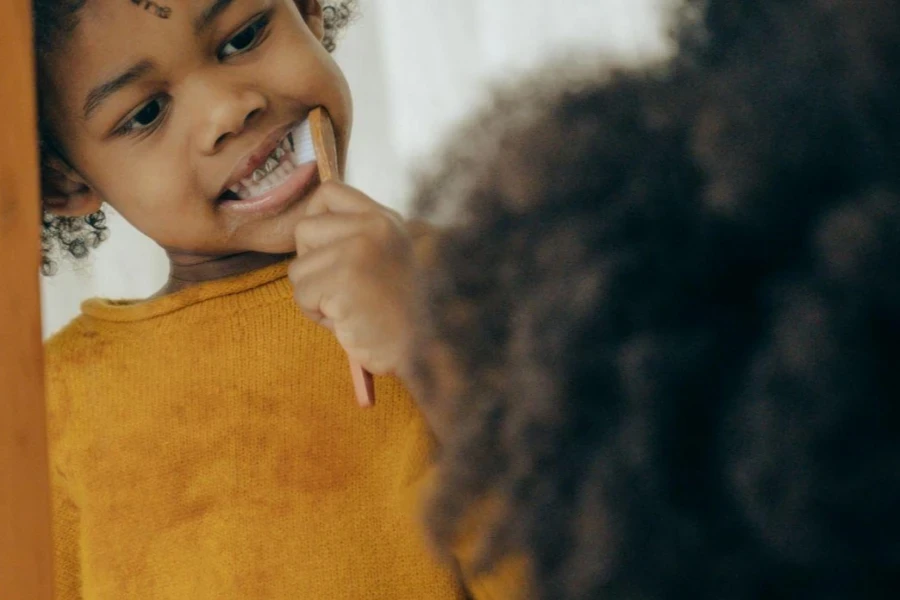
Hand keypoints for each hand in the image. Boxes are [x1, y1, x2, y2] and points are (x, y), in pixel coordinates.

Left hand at [288, 182, 415, 375]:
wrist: (420, 351)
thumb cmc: (394, 312)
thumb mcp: (382, 258)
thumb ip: (353, 236)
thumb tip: (306, 227)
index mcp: (385, 219)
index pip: (328, 192)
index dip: (315, 220)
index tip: (325, 250)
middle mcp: (374, 227)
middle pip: (304, 229)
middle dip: (311, 265)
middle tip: (341, 289)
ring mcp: (360, 251)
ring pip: (298, 268)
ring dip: (313, 296)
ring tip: (347, 308)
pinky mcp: (345, 279)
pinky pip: (302, 295)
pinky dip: (316, 314)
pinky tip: (345, 320)